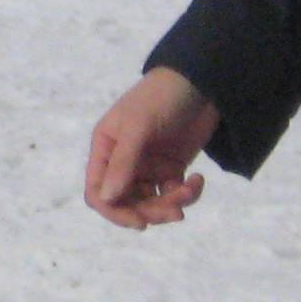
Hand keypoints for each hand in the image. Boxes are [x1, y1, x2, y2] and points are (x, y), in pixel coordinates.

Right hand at [86, 68, 221, 228]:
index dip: (115, 212)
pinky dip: (188, 193)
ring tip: (190, 190)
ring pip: (152, 202)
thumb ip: (123, 163)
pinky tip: (198, 179)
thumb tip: (106, 199)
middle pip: (127, 203)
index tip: (140, 222)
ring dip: (172, 204)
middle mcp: (123, 161)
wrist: (201, 79)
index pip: (98, 192)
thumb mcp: (139, 126)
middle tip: (175, 212)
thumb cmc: (162, 96)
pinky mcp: (172, 167)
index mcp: (106, 148)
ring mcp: (148, 165)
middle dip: (151, 211)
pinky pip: (174, 193)